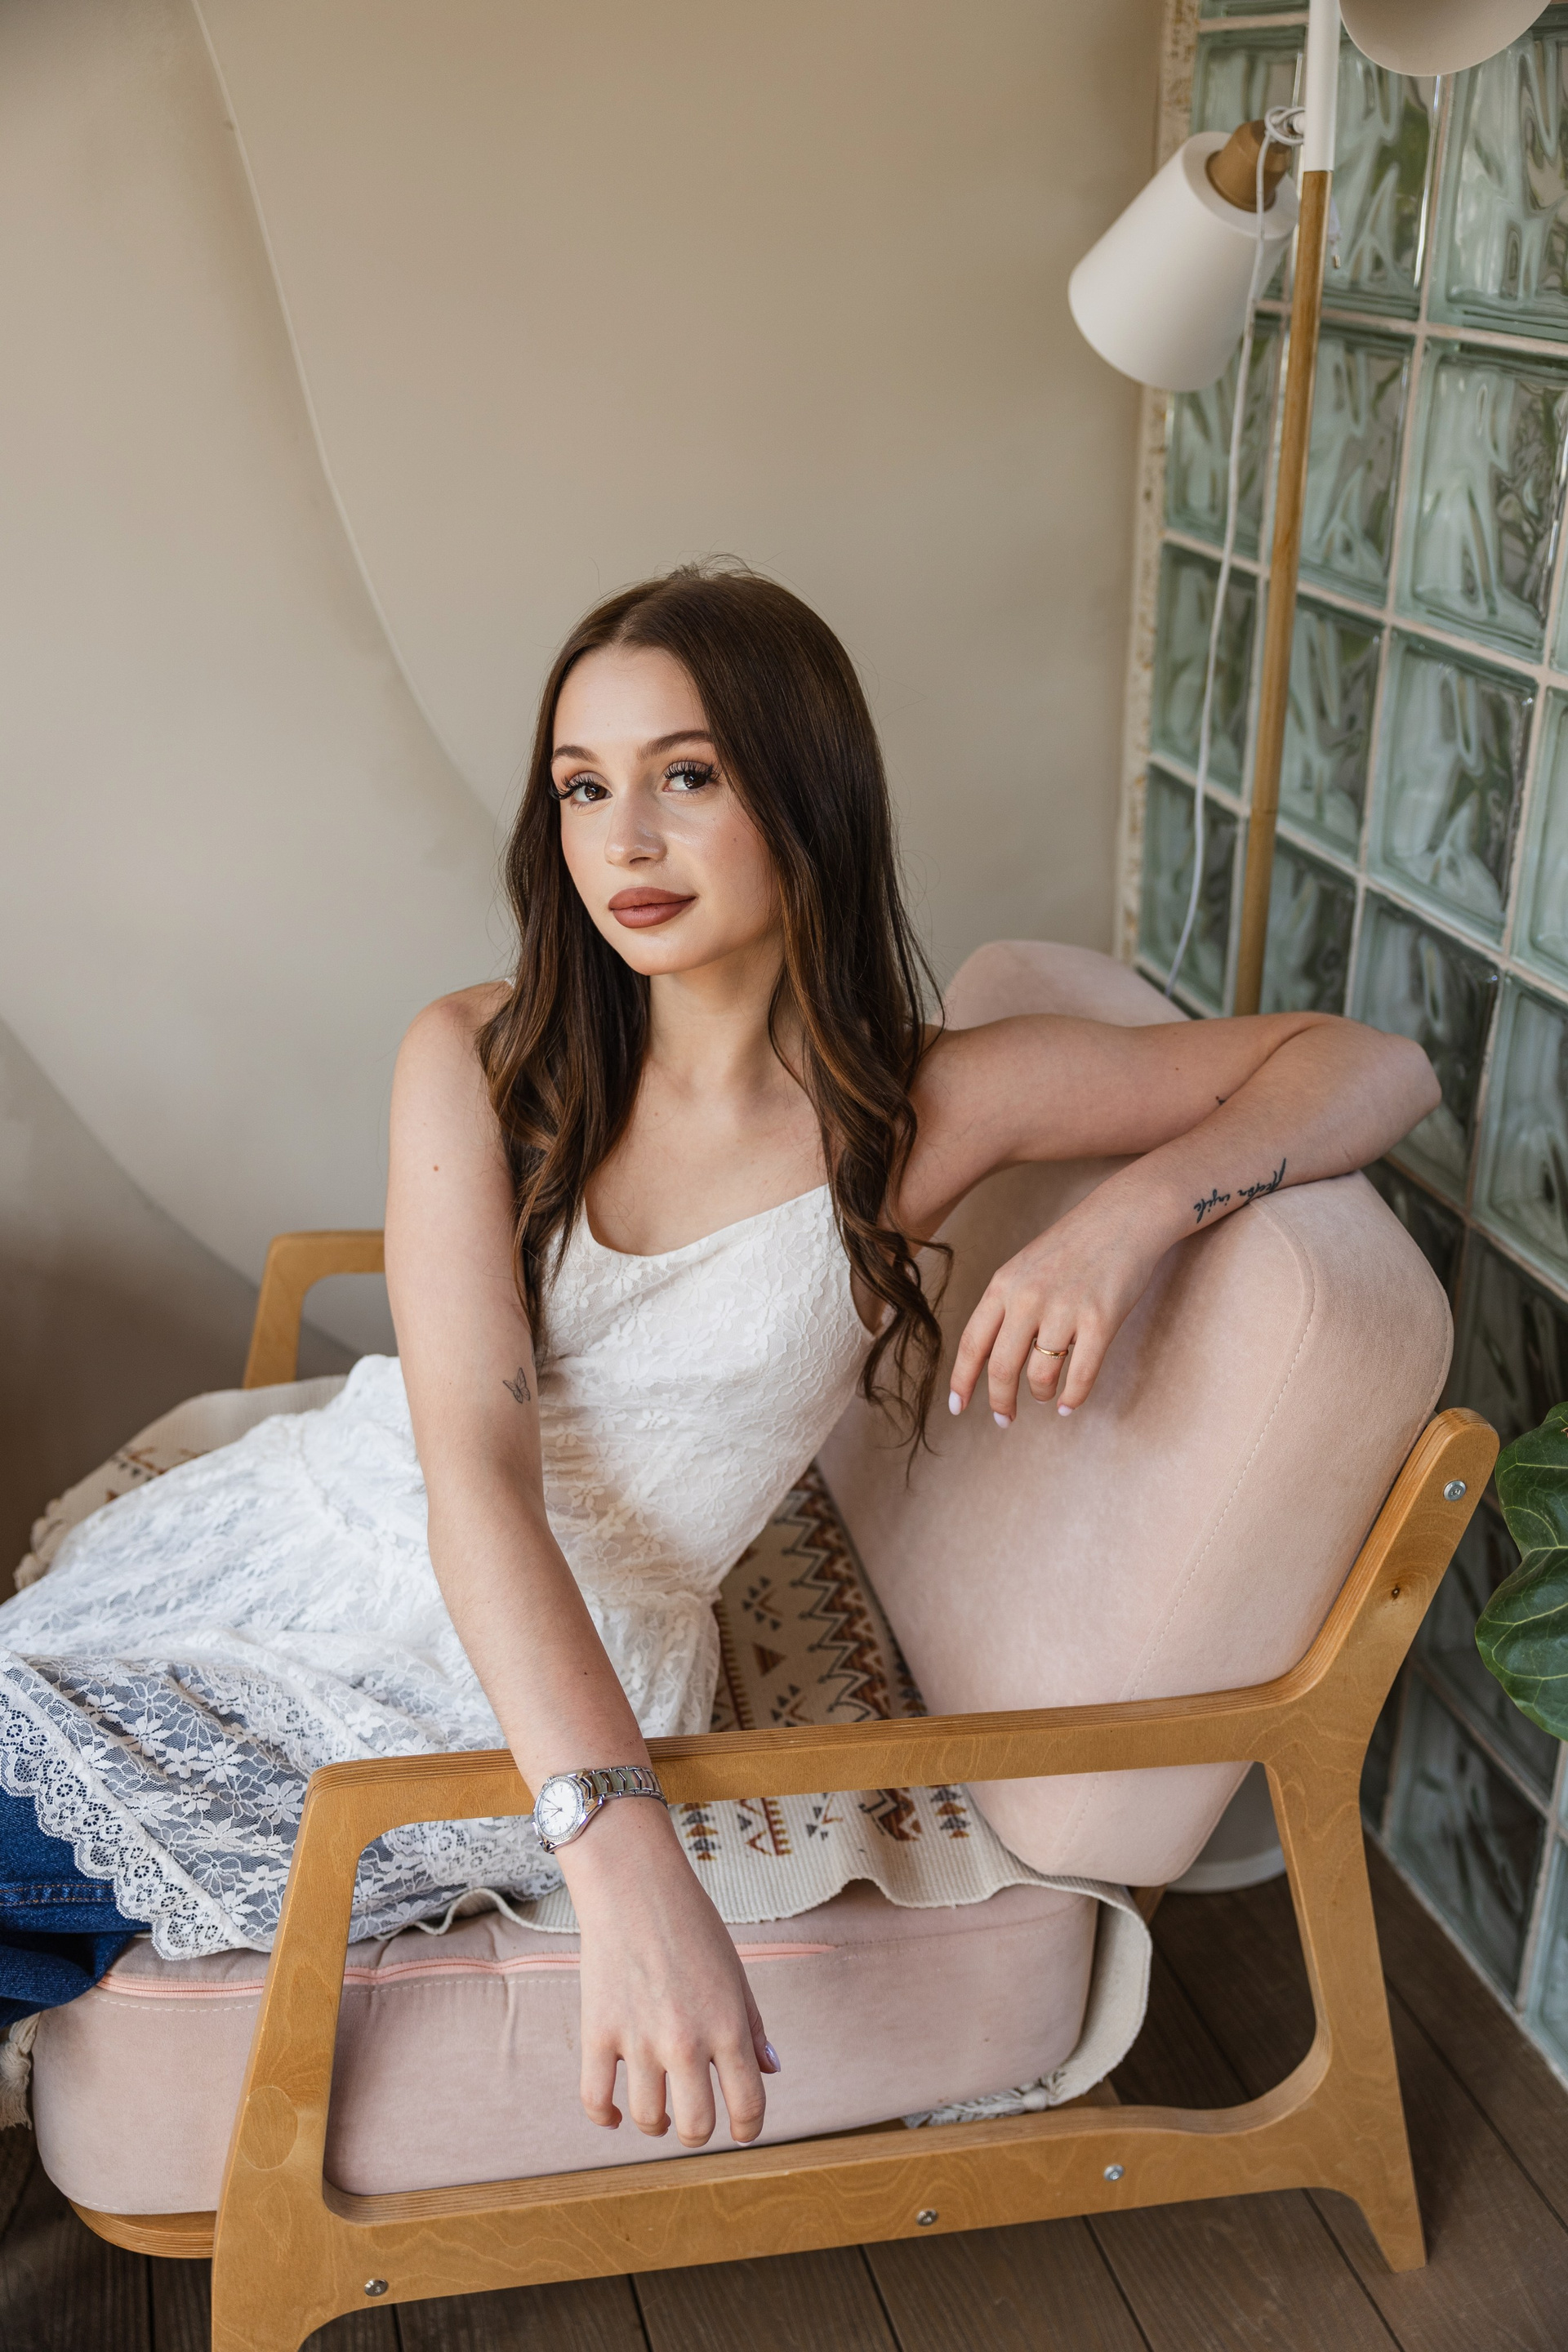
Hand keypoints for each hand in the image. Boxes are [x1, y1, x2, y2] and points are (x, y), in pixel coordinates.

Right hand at [560, 1796, 778, 2145]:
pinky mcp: (598, 2032)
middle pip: (698, 2126)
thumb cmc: (691, 1924)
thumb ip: (753, 2025)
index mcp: (728, 2026)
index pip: (748, 2105)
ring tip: (660, 2113)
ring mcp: (639, 2040)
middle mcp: (686, 2041)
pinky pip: (595, 2100)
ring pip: (649, 2119)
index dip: (748, 2129)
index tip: (741, 2131)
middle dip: (700, 2135)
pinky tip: (616, 2113)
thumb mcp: (734, 1971)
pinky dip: (606, 2117)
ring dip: (658, 2125)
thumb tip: (771, 2071)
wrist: (634, 1885)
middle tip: (695, 2124)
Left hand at [947, 1182, 1162, 1423]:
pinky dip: (1073, 1397)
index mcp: (1003, 1285)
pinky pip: (1081, 1375)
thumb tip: (991, 1358)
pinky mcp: (1100, 1320)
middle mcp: (1028, 1298)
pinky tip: (1069, 1405)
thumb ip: (1006, 1307)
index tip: (957, 1407)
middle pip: (1001, 1368)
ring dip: (1041, 1394)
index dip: (962, 1381)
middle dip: (1000, 1402)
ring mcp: (1064, 1309)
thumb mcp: (1024, 1268)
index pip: (972, 1344)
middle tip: (1003, 1419)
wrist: (1122, 1218)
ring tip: (1046, 1395)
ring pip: (1040, 1376)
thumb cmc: (1072, 1247)